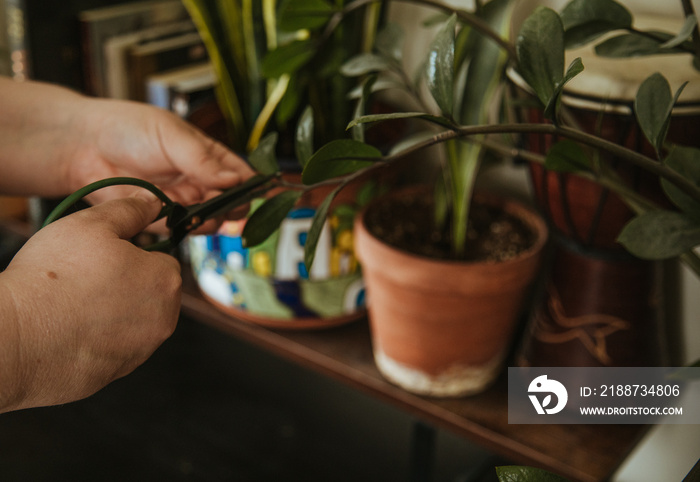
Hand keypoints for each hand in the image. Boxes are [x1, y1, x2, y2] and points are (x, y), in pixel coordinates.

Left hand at [0, 78, 254, 207]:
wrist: (81, 146)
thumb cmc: (126, 128)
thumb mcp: (169, 134)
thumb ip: (202, 159)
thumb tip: (235, 179)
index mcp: (206, 156)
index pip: (239, 174)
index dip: (252, 185)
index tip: (260, 193)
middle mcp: (198, 180)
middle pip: (230, 202)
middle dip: (236, 208)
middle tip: (233, 209)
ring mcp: (180, 202)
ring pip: (210, 220)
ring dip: (214, 221)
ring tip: (210, 217)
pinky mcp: (159, 220)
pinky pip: (182, 230)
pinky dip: (188, 229)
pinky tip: (187, 221)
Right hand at [0, 192, 179, 411]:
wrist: (15, 339)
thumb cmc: (53, 280)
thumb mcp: (93, 224)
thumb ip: (130, 210)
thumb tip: (152, 203)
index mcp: (166, 282)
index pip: (164, 259)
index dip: (135, 252)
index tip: (109, 254)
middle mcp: (162, 321)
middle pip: (151, 292)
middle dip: (127, 282)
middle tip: (87, 276)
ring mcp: (140, 352)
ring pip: (132, 321)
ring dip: (111, 311)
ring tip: (74, 302)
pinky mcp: (114, 373)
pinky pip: (111, 348)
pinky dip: (96, 338)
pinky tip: (68, 328)